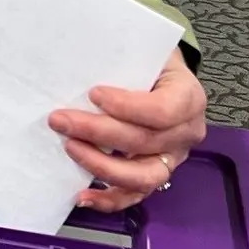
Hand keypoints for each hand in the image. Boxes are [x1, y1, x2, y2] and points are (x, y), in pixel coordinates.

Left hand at [49, 48, 207, 212]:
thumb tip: (79, 56)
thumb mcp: (145, 49)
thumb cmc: (148, 61)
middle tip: (60, 120)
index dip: (127, 106)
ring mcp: (172, 157)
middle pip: (144, 141)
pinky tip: (83, 195)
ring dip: (101, 166)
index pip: (162, 110)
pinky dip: (109, 199)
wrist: (162, 75)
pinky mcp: (155, 172)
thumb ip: (122, 56)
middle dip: (97, 132)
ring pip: (142, 176)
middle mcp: (186, 132)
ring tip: (70, 148)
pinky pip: (135, 194)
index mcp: (188, 97)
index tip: (93, 94)